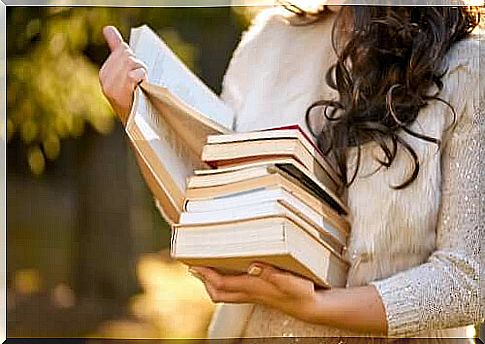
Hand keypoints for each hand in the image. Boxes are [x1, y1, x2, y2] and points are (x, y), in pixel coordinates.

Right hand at [99, 26, 147, 125]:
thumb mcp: (127, 72)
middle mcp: (104, 78)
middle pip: (128, 55)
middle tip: (141, 82)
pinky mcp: (120, 93)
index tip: (137, 76)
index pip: (122, 50)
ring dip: (142, 72)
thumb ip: (116, 48)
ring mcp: (111, 86)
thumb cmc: (137, 98)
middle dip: (139, 65)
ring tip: (141, 86)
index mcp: (105, 73)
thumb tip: (107, 28)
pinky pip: (134, 74)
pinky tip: (140, 84)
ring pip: (132, 62)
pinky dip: (141, 77)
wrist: (142, 124)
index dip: (135, 60)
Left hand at [189, 263, 319, 322]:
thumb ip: (271, 273)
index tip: (193, 266)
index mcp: (253, 288)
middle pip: (218, 293)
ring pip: (225, 293)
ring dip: (213, 282)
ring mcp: (254, 295)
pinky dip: (226, 282)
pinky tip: (230, 272)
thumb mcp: (289, 280)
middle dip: (204, 281)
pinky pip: (235, 291)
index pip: (222, 284)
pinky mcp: (259, 295)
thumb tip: (252, 265)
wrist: (311, 307)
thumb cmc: (301, 292)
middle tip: (195, 267)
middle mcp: (250, 293)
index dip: (206, 275)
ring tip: (207, 268)